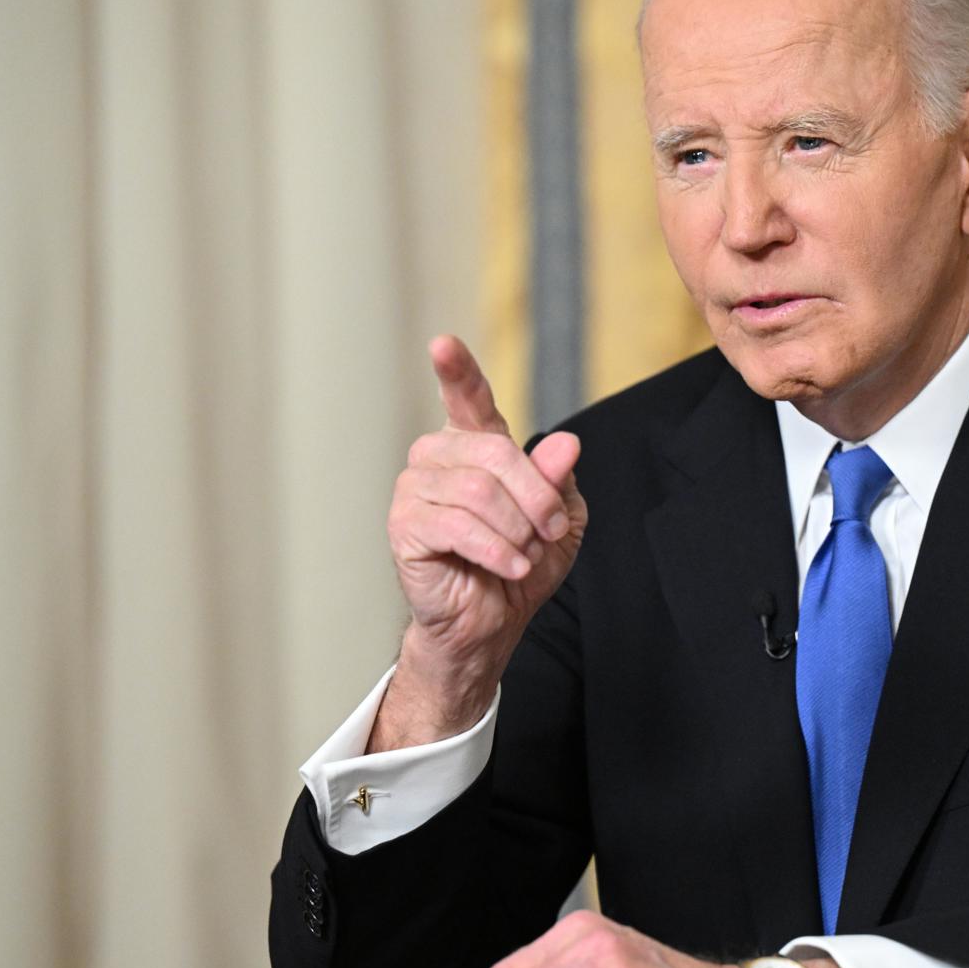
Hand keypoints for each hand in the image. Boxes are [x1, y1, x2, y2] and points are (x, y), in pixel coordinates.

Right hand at [373, 336, 586, 748]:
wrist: (491, 622)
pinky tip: (509, 567)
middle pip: (495, 453)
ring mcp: (414, 490)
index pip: (466, 400)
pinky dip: (496, 550)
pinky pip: (457, 525)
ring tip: (523, 556)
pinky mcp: (404, 527)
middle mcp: (438, 458)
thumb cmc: (521, 563)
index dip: (457, 372)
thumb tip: (563, 444)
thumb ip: (559, 480)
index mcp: (474, 446)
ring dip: (517, 530)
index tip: (442, 345)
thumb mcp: (559, 520)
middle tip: (550, 532)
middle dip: (536, 497)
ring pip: (479, 491)